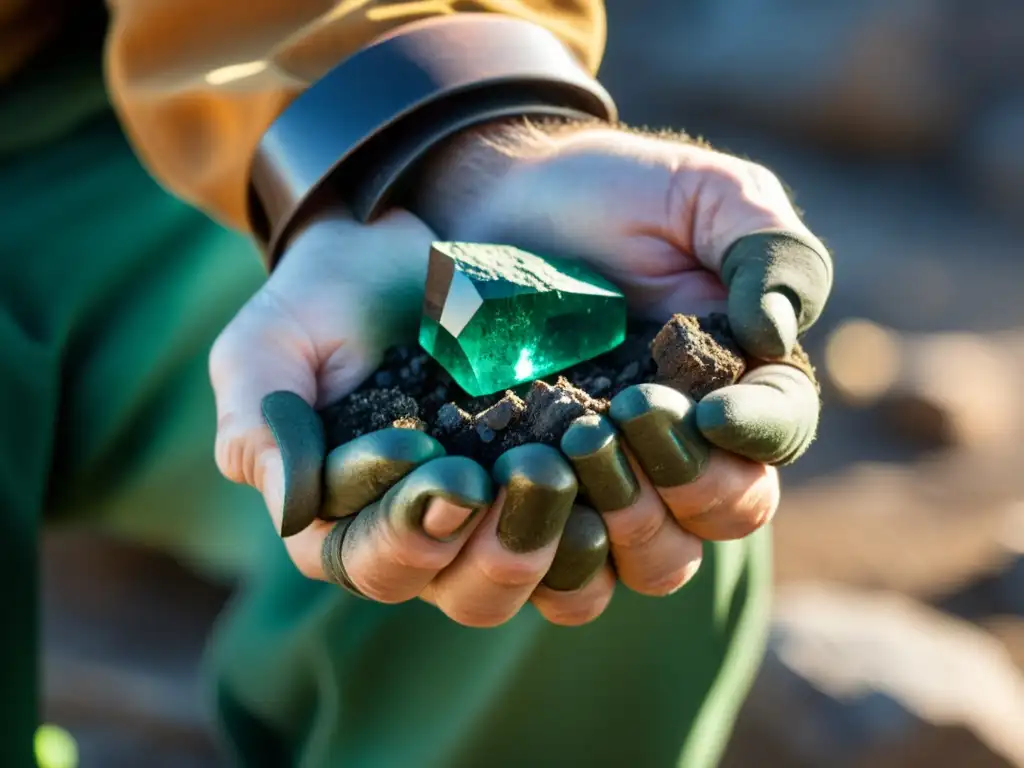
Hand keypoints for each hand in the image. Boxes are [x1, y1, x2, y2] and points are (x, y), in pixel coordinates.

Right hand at [211, 210, 614, 627]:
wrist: (402, 253)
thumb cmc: (323, 302)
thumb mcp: (268, 346)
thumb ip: (261, 424)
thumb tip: (292, 511)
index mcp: (344, 522)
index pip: (372, 562)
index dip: (404, 528)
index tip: (426, 456)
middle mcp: (425, 539)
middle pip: (464, 596)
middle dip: (492, 549)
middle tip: (521, 475)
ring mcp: (494, 520)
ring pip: (536, 585)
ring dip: (551, 546)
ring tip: (564, 475)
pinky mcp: (551, 491)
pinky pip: (588, 549)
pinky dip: (603, 531)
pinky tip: (609, 483)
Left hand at [410, 119, 830, 596]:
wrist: (502, 201)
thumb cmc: (610, 191)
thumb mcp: (702, 192)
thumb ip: (766, 247)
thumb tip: (778, 335)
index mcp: (743, 375)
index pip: (782, 430)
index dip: (758, 434)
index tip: (708, 410)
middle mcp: (690, 441)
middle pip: (727, 513)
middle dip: (688, 481)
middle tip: (624, 420)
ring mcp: (616, 473)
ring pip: (657, 559)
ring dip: (627, 525)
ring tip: (574, 455)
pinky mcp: (548, 488)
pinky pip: (569, 561)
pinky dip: (557, 551)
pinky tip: (520, 498)